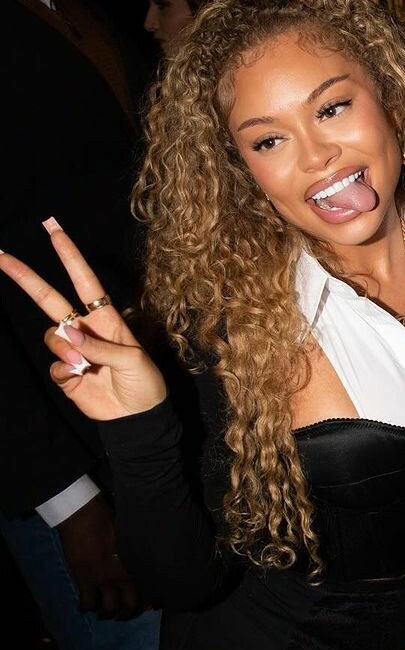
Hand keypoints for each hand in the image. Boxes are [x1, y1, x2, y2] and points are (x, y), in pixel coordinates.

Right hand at [0, 221, 166, 420]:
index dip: (69, 256)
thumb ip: (100, 347)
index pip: (84, 281)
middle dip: (25, 277)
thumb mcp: (132, 361)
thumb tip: (70, 336)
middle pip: (49, 298)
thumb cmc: (145, 383)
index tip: (54, 231)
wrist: (139, 418)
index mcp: (106, 319)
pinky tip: (80, 378)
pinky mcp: (65, 374)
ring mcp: (73, 351)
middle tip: (1, 255)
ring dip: (62, 348)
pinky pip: (53, 366)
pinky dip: (63, 371)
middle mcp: (85, 330)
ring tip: (82, 365)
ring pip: (50, 336)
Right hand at [56, 494, 142, 618]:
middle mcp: (123, 577)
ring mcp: (103, 581)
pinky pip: (87, 603)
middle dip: (128, 612)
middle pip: (131, 606)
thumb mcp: (132, 537)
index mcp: (137, 565)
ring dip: (107, 614)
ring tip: (105, 614)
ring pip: (109, 609)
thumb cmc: (110, 519)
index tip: (150, 605)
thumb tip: (145, 557)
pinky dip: (85, 607)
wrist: (84, 516)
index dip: (150, 601)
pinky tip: (85, 606)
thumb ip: (137, 552)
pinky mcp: (84, 580)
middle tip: (124, 613)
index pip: (149, 590)